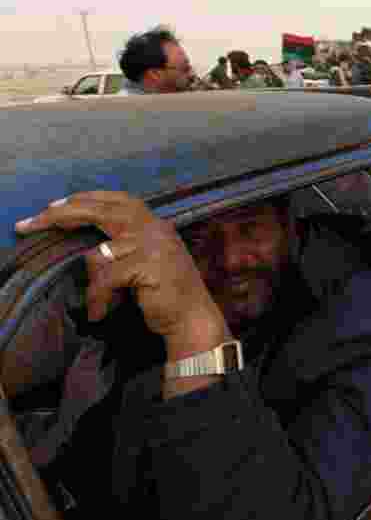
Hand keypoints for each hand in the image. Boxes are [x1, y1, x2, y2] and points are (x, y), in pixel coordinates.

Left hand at [15, 192, 229, 358]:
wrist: (193, 320)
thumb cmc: (166, 295)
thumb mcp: (144, 263)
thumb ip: (124, 247)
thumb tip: (89, 250)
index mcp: (156, 225)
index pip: (118, 200)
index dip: (85, 199)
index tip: (52, 207)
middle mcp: (156, 228)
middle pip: (102, 211)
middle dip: (62, 215)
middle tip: (29, 225)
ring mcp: (154, 245)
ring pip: (98, 254)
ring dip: (93, 285)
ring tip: (98, 305)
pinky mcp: (149, 266)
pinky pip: (106, 277)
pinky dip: (98, 297)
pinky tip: (100, 312)